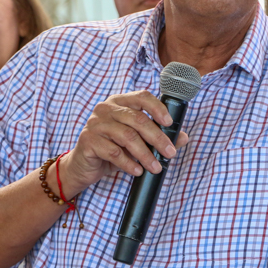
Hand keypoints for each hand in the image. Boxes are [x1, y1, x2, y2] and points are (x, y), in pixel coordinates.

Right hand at [61, 91, 189, 192]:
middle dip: (157, 138)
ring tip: (155, 167)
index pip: (142, 96)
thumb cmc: (112, 150)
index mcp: (120, 102)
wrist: (83, 166)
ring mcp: (95, 123)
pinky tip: (137, 170)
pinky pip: (113, 152)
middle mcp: (106, 108)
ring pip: (127, 136)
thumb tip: (184, 137)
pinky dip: (128, 163)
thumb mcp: (137, 143)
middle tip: (169, 153)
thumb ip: (158, 137)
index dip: (158, 108)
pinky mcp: (88, 140)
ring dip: (145, 154)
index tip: (170, 123)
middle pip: (138, 119)